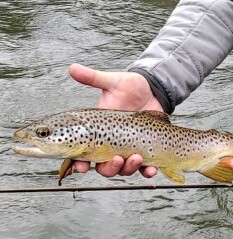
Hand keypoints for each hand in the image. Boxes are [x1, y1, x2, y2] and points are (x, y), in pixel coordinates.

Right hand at [69, 63, 162, 177]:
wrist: (154, 90)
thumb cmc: (130, 86)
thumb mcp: (112, 82)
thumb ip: (92, 78)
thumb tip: (72, 67)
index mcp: (98, 131)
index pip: (83, 153)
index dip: (80, 163)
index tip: (81, 166)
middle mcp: (111, 144)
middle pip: (103, 167)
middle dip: (109, 168)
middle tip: (117, 159)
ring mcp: (128, 149)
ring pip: (123, 169)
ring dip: (128, 168)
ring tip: (137, 157)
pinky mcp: (146, 150)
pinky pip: (144, 168)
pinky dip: (146, 172)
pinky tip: (151, 169)